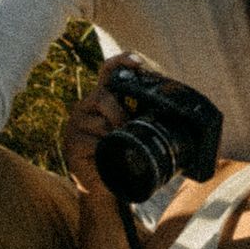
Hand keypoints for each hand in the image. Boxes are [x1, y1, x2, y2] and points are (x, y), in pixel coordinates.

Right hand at [60, 54, 141, 194]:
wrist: (103, 187)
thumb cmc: (121, 156)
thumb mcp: (133, 132)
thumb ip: (142, 117)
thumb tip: (178, 109)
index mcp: (104, 99)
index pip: (109, 71)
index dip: (122, 62)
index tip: (138, 62)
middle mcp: (87, 106)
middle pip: (103, 95)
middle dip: (121, 113)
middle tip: (128, 129)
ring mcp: (76, 124)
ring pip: (99, 119)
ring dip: (114, 133)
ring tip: (120, 146)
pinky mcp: (72, 143)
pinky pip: (91, 141)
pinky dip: (104, 149)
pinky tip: (105, 156)